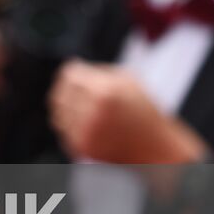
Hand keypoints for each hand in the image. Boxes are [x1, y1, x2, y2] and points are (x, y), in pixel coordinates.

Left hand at [49, 60, 208, 163]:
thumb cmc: (143, 111)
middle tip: (79, 90)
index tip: (76, 72)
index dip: (73, 72)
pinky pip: (63, 128)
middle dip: (67, 88)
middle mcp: (92, 112)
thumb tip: (72, 65)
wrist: (155, 148)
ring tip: (84, 106)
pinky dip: (71, 123)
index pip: (70, 74)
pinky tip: (86, 121)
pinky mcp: (82, 146)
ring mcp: (85, 131)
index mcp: (104, 92)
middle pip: (60, 92)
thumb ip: (99, 70)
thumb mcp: (129, 81)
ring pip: (58, 111)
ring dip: (67, 106)